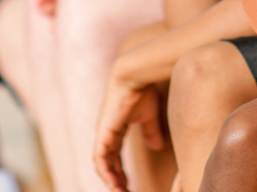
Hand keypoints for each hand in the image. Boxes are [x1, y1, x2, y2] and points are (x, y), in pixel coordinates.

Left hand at [93, 73, 165, 190]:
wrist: (135, 75)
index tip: (129, 184)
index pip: (114, 155)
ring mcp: (103, 133)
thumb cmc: (143, 90)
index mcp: (115, 128)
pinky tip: (114, 183)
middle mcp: (106, 132)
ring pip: (103, 163)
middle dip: (116, 179)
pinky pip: (101, 159)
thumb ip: (151, 131)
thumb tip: (156, 146)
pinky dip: (106, 172)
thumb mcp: (149, 116)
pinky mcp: (104, 132)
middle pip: (107, 162)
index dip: (120, 170)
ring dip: (111, 179)